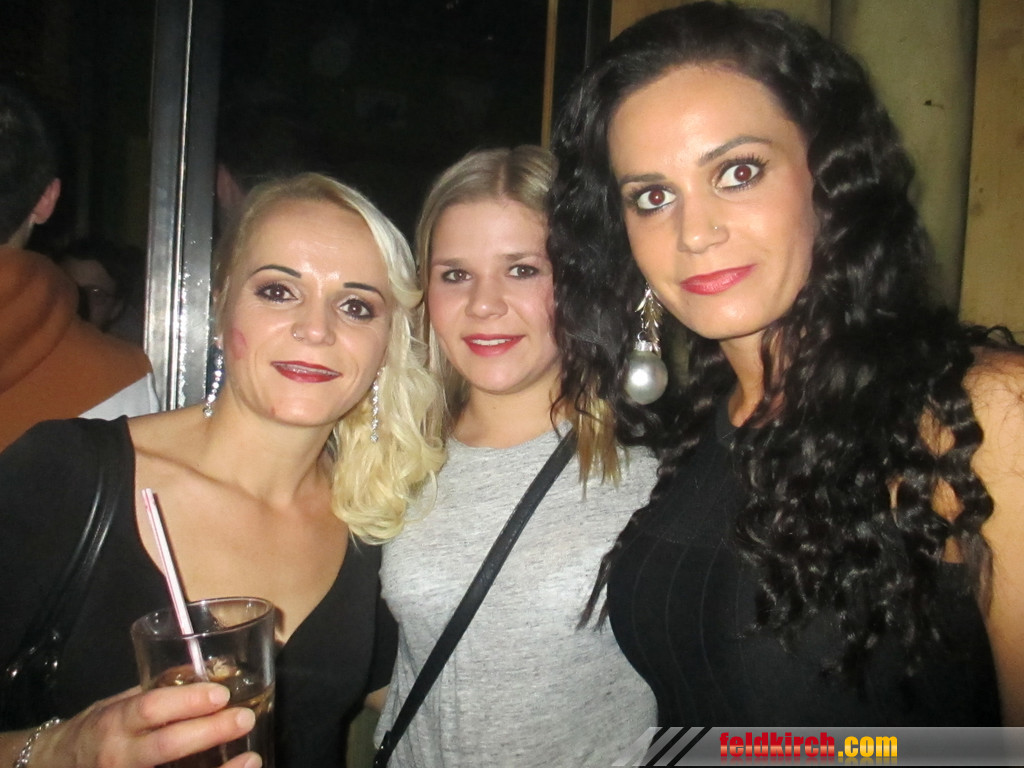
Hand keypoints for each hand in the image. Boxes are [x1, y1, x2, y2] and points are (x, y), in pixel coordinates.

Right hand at [30, 683, 260, 767]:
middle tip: (245, 719)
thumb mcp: (119, 704)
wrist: (58, 766)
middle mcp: (118, 756)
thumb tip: (210, 671)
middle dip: (209, 733)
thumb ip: (159, 691)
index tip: (221, 694)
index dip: (187, 701)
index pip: (150, 708)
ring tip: (251, 760)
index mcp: (115, 722)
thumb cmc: (98, 730)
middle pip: (166, 747)